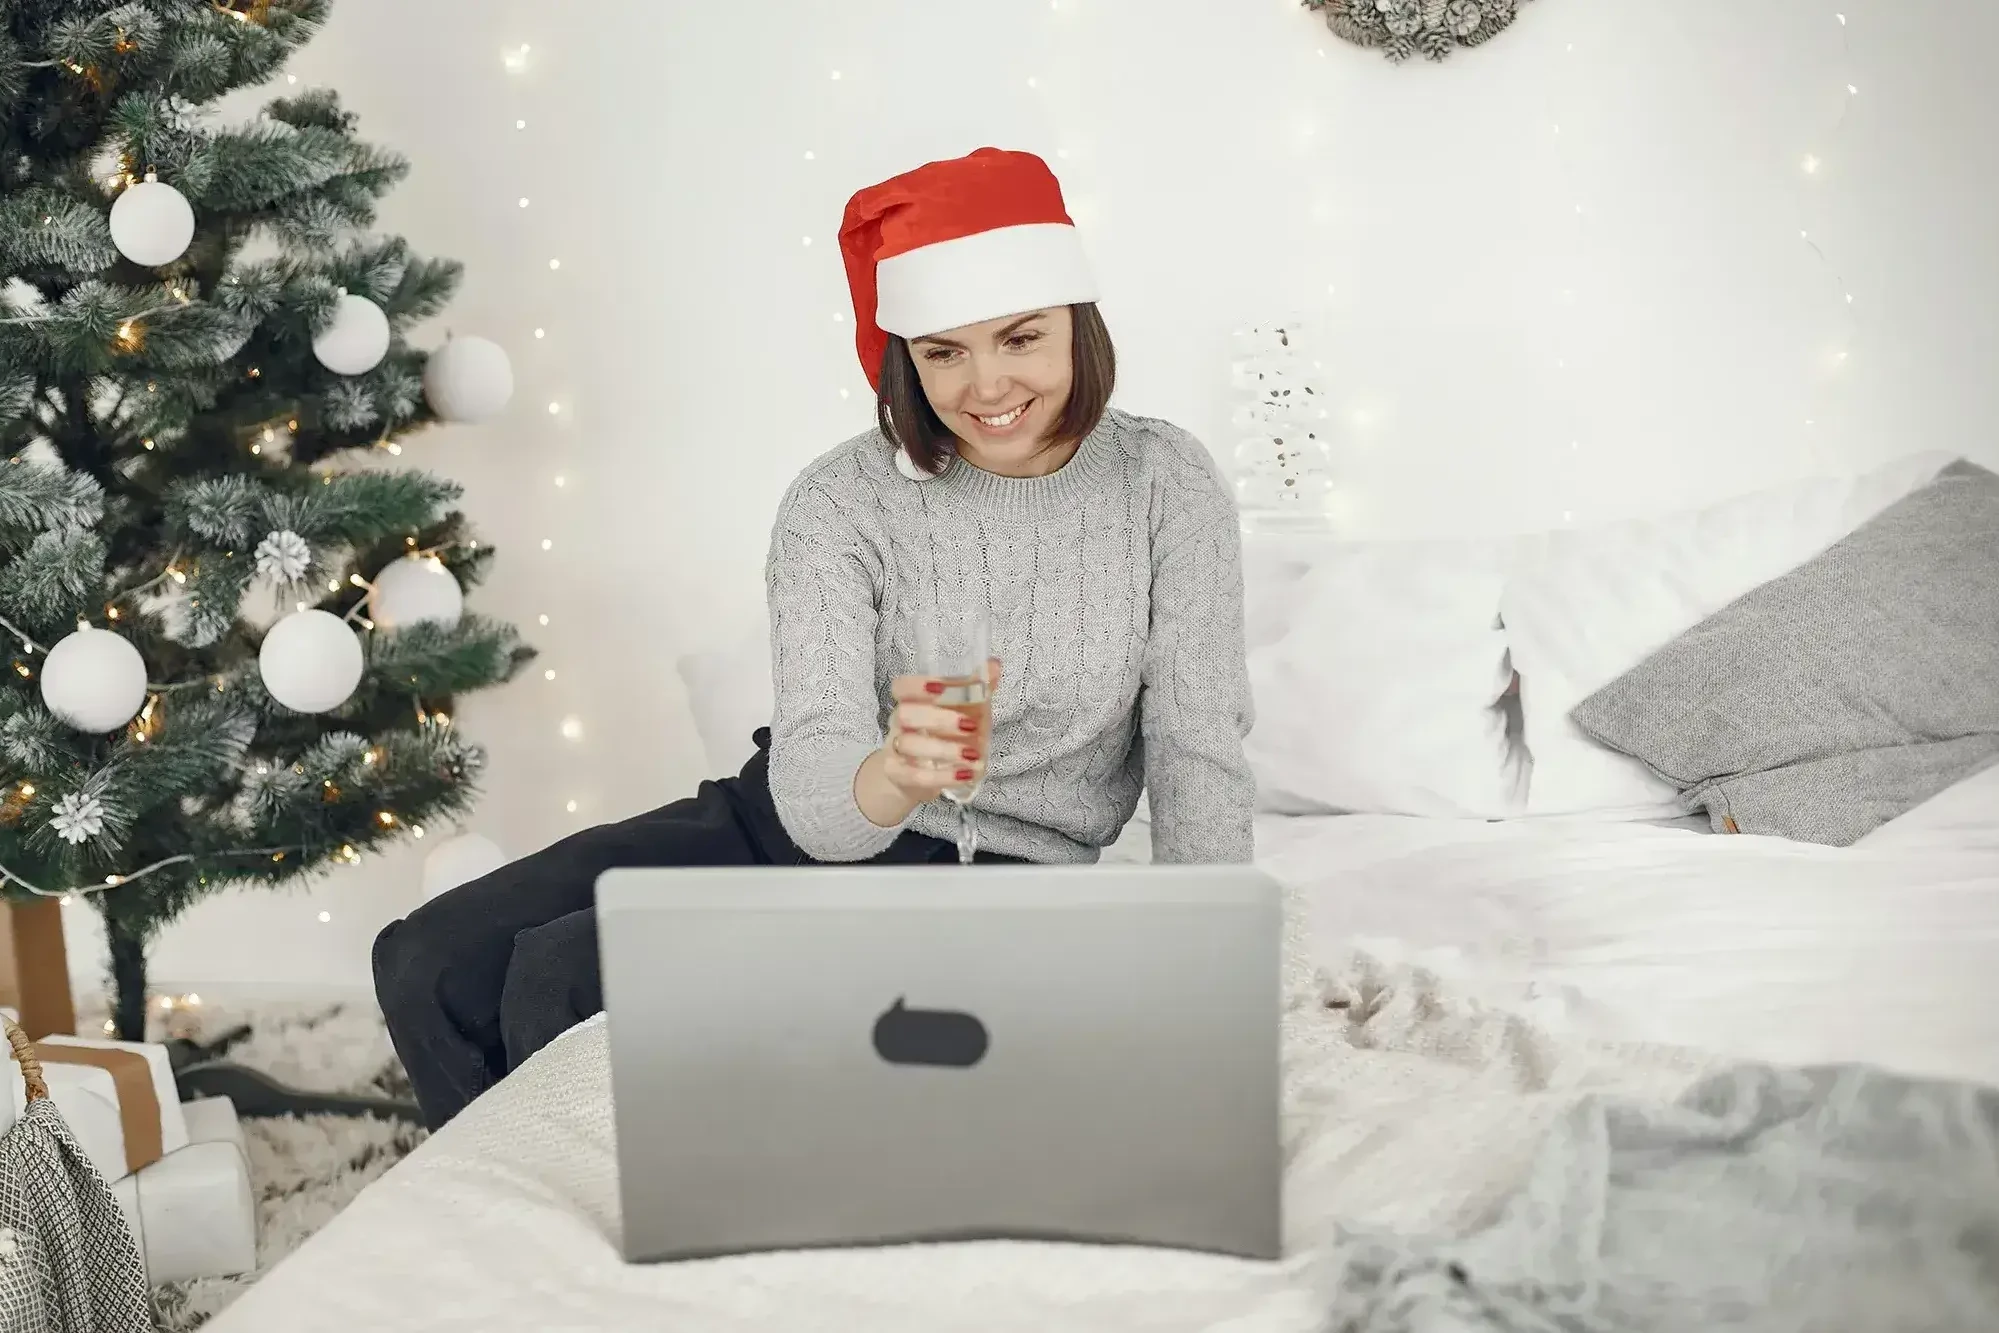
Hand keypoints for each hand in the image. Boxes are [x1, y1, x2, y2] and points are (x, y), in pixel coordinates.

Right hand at [882, 657, 1001, 802]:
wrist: (922, 773)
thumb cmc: (945, 733)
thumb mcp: (965, 711)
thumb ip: (977, 689)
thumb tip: (994, 664)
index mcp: (912, 702)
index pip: (901, 687)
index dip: (917, 685)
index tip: (941, 686)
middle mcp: (900, 724)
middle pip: (905, 714)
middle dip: (938, 719)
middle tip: (970, 725)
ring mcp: (897, 750)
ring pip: (908, 745)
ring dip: (944, 749)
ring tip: (972, 755)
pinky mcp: (899, 775)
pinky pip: (914, 776)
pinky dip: (942, 777)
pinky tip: (965, 775)